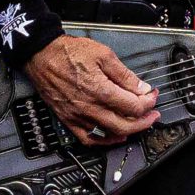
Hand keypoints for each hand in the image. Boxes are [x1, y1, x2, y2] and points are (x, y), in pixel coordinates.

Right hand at [27, 35, 158, 144]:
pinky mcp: (68, 119)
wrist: (42, 55)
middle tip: (152, 115)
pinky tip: (113, 136)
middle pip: (125, 125)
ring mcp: (78, 116)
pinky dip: (104, 141)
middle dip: (144, 121)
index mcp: (101, 90)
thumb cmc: (68, 52)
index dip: (148, 102)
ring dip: (128, 132)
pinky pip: (88, 139)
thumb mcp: (103, 54)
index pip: (134, 106)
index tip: (152, 95)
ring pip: (109, 135)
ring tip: (137, 125)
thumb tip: (141, 87)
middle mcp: (90, 107)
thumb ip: (124, 74)